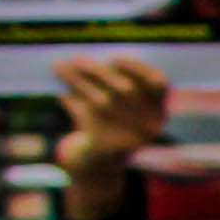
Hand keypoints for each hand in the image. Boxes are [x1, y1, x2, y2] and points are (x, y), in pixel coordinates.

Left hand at [55, 55, 167, 218]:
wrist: (104, 162)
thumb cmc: (113, 121)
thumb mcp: (125, 106)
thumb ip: (116, 81)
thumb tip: (88, 58)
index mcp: (159, 111)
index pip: (158, 83)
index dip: (136, 67)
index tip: (113, 57)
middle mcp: (148, 124)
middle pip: (124, 89)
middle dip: (97, 70)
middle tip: (76, 58)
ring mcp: (128, 136)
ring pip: (99, 100)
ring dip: (77, 80)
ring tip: (60, 67)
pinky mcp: (104, 144)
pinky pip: (84, 116)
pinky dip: (70, 102)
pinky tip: (63, 95)